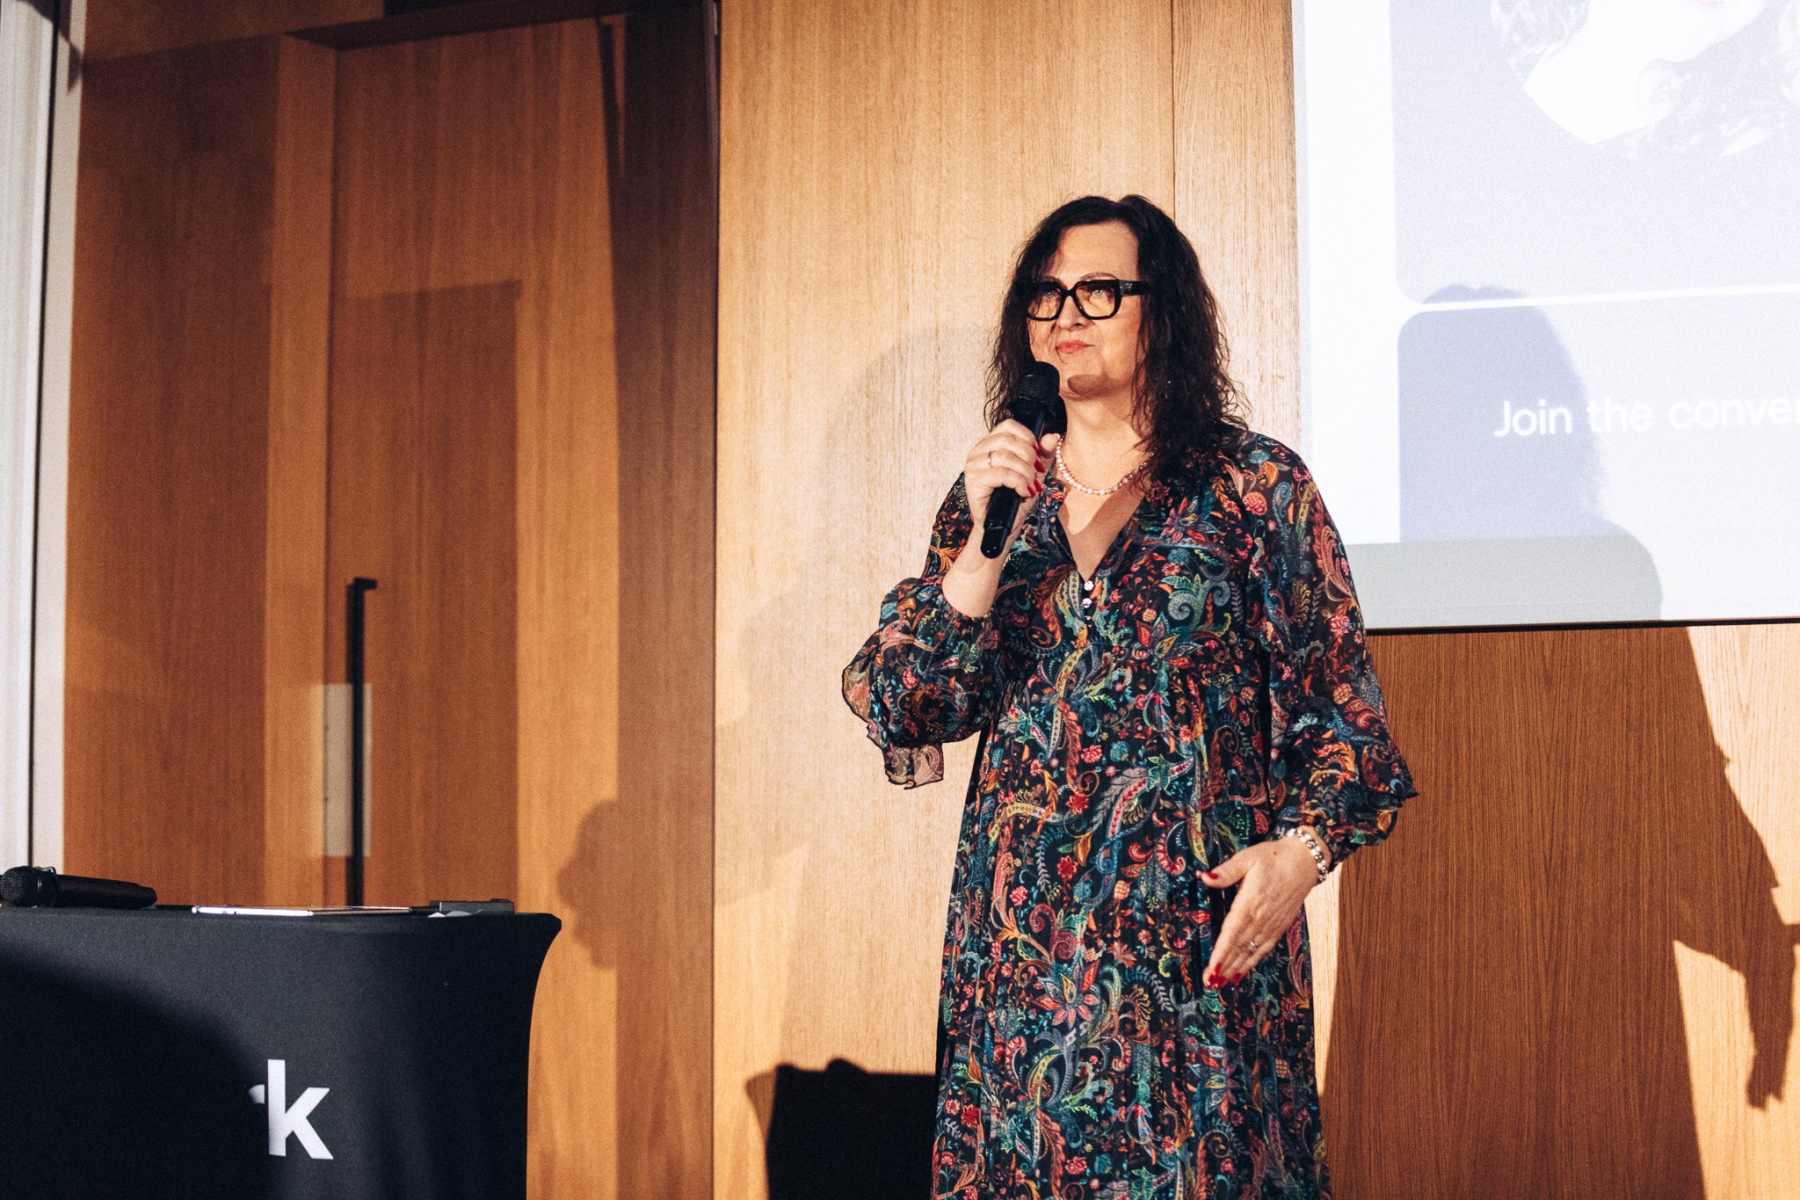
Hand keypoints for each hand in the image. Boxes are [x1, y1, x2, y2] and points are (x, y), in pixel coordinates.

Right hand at [961, 422, 1060, 541]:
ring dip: (1025, 472)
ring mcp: (973, 466)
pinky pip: (1001, 474)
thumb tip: (1053, 437)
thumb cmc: (1014, 499)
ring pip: (1005, 456)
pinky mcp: (973, 481)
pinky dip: (1018, 482)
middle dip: (1028, 456)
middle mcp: (978, 451)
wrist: (1002, 526)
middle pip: (1007, 439)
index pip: (1008, 426)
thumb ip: (1043, 455)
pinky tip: (1023, 492)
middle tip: (1036, 472)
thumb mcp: (1034, 474)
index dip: (1027, 437)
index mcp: (989, 444)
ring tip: (1031, 486)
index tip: (1037, 454)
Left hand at [1199, 837, 1321, 987]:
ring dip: (1236, 968)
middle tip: (1209, 983)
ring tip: (1221, 984)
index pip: (1232, 931)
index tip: (1212, 968)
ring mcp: (1272, 924)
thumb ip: (1227, 871)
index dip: (1222, 951)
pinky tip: (1242, 971)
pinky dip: (1252, 961)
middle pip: (1240, 946)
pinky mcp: (1280, 925)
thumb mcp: (1248, 858)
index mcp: (1251, 902)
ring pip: (1251, 951)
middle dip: (1225, 966)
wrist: (1305, 862)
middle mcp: (1262, 918)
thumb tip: (1205, 877)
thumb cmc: (1274, 857)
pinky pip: (1264, 948)